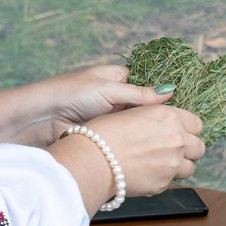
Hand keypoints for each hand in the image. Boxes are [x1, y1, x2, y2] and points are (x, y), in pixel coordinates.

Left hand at [43, 64, 175, 132]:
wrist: (41, 118)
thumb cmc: (71, 94)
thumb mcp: (108, 89)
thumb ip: (139, 93)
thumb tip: (170, 91)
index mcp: (117, 77)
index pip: (148, 84)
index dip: (164, 94)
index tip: (184, 106)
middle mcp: (116, 96)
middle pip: (145, 106)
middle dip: (160, 115)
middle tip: (182, 127)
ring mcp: (111, 116)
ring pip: (137, 123)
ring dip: (149, 130)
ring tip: (174, 139)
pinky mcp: (105, 134)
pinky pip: (127, 136)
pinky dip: (138, 141)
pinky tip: (153, 147)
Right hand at [51, 104, 205, 212]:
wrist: (93, 159)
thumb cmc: (104, 131)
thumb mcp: (132, 112)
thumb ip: (156, 115)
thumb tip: (164, 118)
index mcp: (170, 116)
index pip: (196, 124)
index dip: (187, 129)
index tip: (178, 132)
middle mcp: (177, 139)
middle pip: (199, 147)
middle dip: (188, 149)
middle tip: (171, 150)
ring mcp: (173, 163)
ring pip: (190, 168)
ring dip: (179, 166)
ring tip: (160, 164)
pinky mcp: (164, 183)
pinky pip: (171, 182)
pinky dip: (162, 179)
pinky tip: (145, 173)